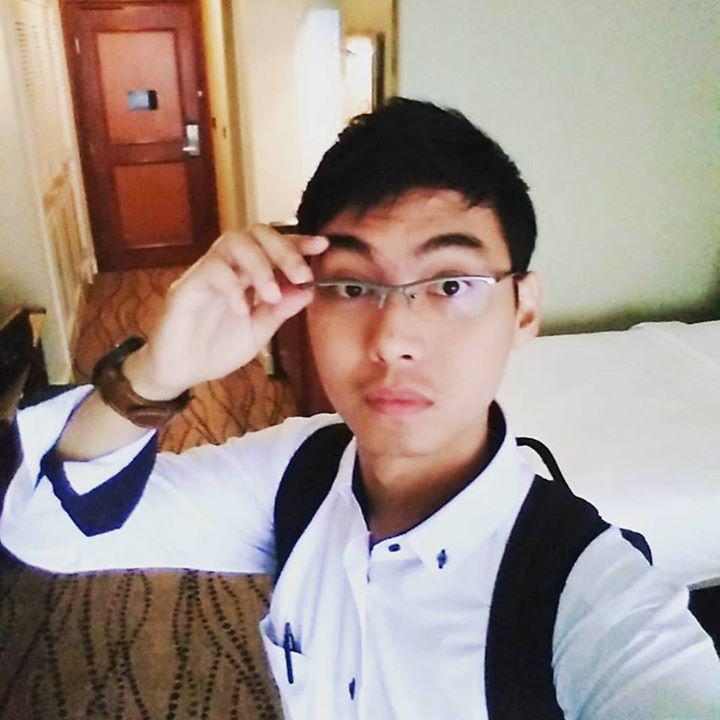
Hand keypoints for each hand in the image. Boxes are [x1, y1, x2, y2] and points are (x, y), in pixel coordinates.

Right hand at [123, 225, 328, 398]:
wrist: (180, 372)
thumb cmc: (216, 349)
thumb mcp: (258, 333)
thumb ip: (280, 311)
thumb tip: (308, 291)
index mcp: (246, 275)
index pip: (272, 246)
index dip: (297, 242)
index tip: (322, 246)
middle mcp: (227, 266)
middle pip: (254, 233)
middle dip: (283, 249)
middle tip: (302, 274)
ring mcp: (205, 273)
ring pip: (232, 243)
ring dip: (259, 265)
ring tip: (271, 294)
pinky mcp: (186, 288)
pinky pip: (210, 271)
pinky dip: (232, 287)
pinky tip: (242, 310)